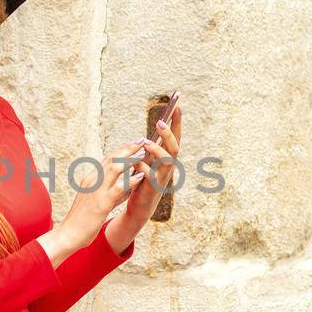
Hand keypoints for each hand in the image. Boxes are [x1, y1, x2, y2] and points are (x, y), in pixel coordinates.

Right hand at [44, 140, 146, 253]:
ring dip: (129, 159)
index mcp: (90, 179)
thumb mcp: (98, 202)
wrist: (69, 234)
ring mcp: (96, 191)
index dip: (121, 149)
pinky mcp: (101, 203)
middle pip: (111, 159)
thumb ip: (114, 193)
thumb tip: (129, 188)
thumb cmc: (84, 220)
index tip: (134, 143)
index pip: (107, 159)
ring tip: (143, 153)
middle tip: (141, 140)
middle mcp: (92, 181)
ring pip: (114, 169)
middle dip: (127, 148)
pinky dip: (130, 180)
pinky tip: (141, 176)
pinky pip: (118, 188)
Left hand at [123, 103, 182, 221]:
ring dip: (157, 150)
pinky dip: (142, 167)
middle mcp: (169, 166)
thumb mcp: (147, 161)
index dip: (177, 123)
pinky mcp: (154, 187)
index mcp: (167, 157)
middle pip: (175, 147)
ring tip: (146, 142)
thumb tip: (146, 136)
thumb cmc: (143, 180)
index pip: (175, 137)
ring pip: (167, 161)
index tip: (177, 106)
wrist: (141, 205)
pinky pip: (150, 175)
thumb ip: (149, 151)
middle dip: (169, 134)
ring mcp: (163, 177)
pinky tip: (135, 163)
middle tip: (160, 122)